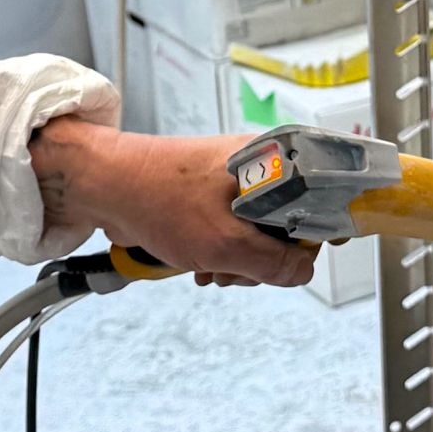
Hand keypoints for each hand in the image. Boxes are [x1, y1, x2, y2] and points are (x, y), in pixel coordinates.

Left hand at [29, 120, 315, 287]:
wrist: (104, 186)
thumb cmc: (159, 198)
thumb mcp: (226, 243)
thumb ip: (274, 263)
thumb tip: (302, 270)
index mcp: (276, 161)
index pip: (328, 194)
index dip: (323, 229)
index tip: (308, 255)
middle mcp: (262, 167)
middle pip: (293, 224)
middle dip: (267, 259)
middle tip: (238, 269)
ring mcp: (237, 184)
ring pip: (261, 236)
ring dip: (239, 262)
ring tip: (211, 268)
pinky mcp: (215, 198)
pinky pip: (234, 234)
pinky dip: (222, 254)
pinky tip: (200, 265)